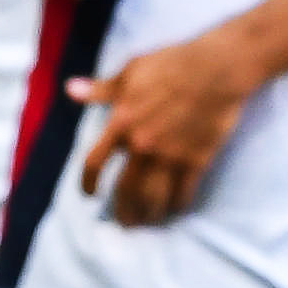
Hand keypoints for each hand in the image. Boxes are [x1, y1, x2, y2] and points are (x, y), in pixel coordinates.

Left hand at [70, 30, 263, 225]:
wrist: (217, 68)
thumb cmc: (172, 63)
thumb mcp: (131, 70)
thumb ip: (101, 89)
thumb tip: (70, 89)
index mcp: (122, 123)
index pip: (94, 163)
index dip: (88, 183)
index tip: (89, 194)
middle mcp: (142, 146)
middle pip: (125, 191)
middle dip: (122, 211)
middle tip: (123, 222)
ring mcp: (171, 156)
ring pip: (153, 199)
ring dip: (147, 216)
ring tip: (145, 224)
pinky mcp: (197, 160)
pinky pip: (184, 193)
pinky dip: (177, 206)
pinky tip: (175, 210)